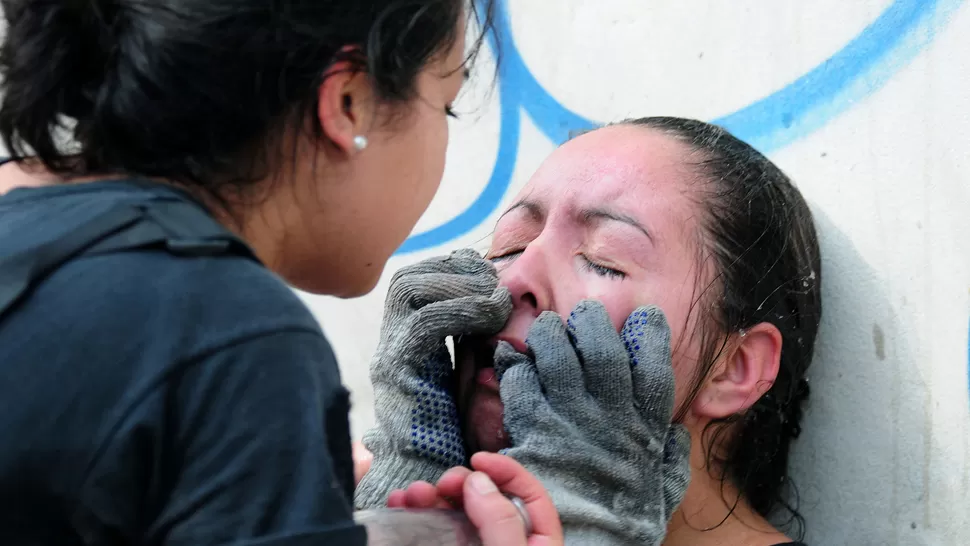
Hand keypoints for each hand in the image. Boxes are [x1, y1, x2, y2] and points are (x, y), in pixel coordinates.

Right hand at [354, 249, 511, 508]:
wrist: (433, 479)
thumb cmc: (459, 433)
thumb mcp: (471, 373)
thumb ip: (476, 339)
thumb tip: (501, 300)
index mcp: (408, 342)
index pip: (417, 281)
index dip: (452, 267)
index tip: (489, 274)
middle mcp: (392, 344)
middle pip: (407, 279)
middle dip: (453, 269)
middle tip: (491, 281)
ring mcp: (391, 356)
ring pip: (409, 290)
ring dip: (459, 285)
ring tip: (495, 299)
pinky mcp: (397, 373)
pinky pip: (423, 322)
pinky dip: (460, 308)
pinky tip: (490, 315)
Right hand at [387, 452, 563, 545]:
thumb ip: (500, 523)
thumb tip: (478, 480)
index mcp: (538, 544)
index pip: (531, 496)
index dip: (506, 472)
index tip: (477, 459)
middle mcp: (507, 544)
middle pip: (488, 501)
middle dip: (462, 484)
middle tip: (441, 484)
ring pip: (456, 515)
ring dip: (431, 498)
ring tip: (411, 494)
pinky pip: (433, 532)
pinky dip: (416, 515)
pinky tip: (399, 506)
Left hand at [496, 300, 690, 544]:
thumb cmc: (623, 524)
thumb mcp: (662, 493)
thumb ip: (671, 459)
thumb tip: (677, 433)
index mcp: (644, 431)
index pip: (655, 372)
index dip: (651, 337)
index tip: (643, 316)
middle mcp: (609, 419)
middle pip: (603, 354)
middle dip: (593, 324)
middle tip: (584, 314)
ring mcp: (571, 423)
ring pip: (559, 359)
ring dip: (550, 336)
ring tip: (546, 329)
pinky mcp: (534, 431)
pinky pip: (523, 386)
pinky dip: (516, 370)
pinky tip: (514, 364)